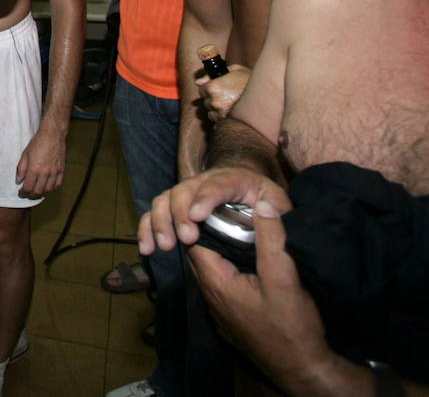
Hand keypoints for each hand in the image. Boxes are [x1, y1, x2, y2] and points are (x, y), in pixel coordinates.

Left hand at [16, 125, 66, 197]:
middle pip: (38, 191)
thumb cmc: (37, 142)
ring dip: (42, 191)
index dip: (23, 192)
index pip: (28, 187)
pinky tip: (48, 185)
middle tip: (28, 193)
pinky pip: (58, 184)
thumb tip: (19, 180)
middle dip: (31, 194)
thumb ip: (21, 168)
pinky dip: (52, 187)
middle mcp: (45, 173)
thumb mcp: (25, 154)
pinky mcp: (61, 170)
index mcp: (34, 169)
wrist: (53, 135)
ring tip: (37, 189)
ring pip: (48, 189)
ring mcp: (54, 172)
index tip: (21, 192)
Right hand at [140, 167, 290, 253]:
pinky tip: (147, 248)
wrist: (258, 207)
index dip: (205, 198)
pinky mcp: (178, 209)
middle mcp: (207, 181)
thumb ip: (278, 211)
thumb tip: (265, 210)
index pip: (219, 184)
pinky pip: (156, 214)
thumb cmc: (271, 209)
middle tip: (185, 239)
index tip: (197, 217)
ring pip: (166, 199)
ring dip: (160, 221)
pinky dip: (148, 229)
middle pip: (185, 190)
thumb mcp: (282, 207)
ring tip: (165, 246)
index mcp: (236, 179)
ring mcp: (190, 194)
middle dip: (179, 214)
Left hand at [187, 201, 339, 390]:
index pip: (194, 242)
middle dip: (209, 233)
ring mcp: (220, 312)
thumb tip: (263, 203)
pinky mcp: (232, 320)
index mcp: (216, 283)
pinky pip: (223, 287)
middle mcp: (211, 298)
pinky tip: (247, 263)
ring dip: (221, 252)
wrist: (303, 370)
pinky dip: (229, 270)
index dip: (201, 220)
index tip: (217, 202)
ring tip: (239, 232)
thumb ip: (271, 239)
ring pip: (213, 271)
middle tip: (228, 212)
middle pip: (201, 255)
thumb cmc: (292, 326)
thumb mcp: (283, 277)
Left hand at [196, 64, 251, 121]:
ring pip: (211, 113)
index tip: (218, 89)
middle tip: (227, 96)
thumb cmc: (250, 81)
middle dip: (213, 99)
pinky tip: (232, 113)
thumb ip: (211, 75)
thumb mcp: (234, 70)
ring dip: (217, 110)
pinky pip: (217, 122)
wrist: (266, 96)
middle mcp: (214, 101)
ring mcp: (220, 113)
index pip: (201, 90)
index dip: (209, 89)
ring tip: (230, 104)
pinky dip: (222, 119)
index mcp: (213, 87)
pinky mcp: (226, 122)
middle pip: (206, 102)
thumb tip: (197, 82)